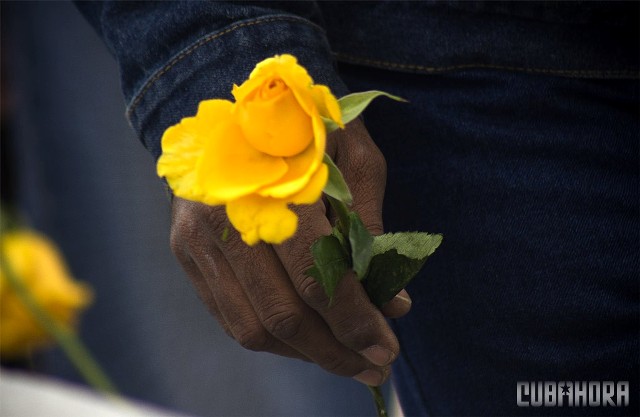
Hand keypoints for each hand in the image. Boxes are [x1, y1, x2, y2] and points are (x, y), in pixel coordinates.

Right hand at [168, 119, 410, 385]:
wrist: (225, 99)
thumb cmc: (301, 123)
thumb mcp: (351, 156)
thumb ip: (369, 227)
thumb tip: (391, 303)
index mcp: (271, 185)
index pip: (315, 276)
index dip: (354, 321)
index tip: (388, 348)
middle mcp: (224, 219)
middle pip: (282, 315)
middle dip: (335, 351)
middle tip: (375, 366)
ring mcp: (196, 239)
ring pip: (251, 327)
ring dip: (305, 354)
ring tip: (346, 360)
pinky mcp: (186, 252)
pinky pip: (229, 316)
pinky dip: (273, 338)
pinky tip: (307, 339)